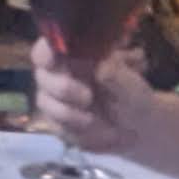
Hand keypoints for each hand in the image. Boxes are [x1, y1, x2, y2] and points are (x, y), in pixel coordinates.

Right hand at [31, 45, 154, 152]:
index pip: (49, 47)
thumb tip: (100, 68)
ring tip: (92, 120)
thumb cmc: (133, 98)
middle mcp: (59, 74)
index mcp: (75, 56)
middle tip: (88, 97)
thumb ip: (115, 74)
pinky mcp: (55, 122)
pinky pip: (54, 125)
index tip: (55, 60)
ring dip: (68, 112)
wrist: (136, 130)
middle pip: (42, 74)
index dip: (46, 51)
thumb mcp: (131, 85)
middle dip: (63, 87)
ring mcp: (54, 99)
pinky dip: (75, 130)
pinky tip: (94, 131)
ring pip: (44, 101)